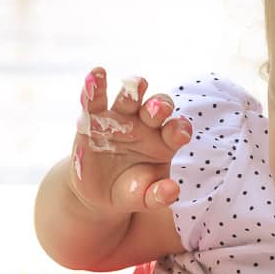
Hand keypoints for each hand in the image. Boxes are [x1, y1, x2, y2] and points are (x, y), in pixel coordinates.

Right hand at [71, 67, 192, 215]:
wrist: (98, 192)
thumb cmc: (129, 191)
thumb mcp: (143, 198)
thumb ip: (158, 195)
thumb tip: (171, 191)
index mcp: (165, 141)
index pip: (177, 129)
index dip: (179, 129)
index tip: (180, 134)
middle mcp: (146, 124)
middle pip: (157, 108)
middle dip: (159, 105)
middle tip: (158, 108)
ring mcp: (120, 117)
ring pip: (129, 98)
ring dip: (133, 88)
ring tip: (135, 82)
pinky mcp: (94, 117)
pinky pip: (95, 100)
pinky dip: (94, 86)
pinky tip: (96, 74)